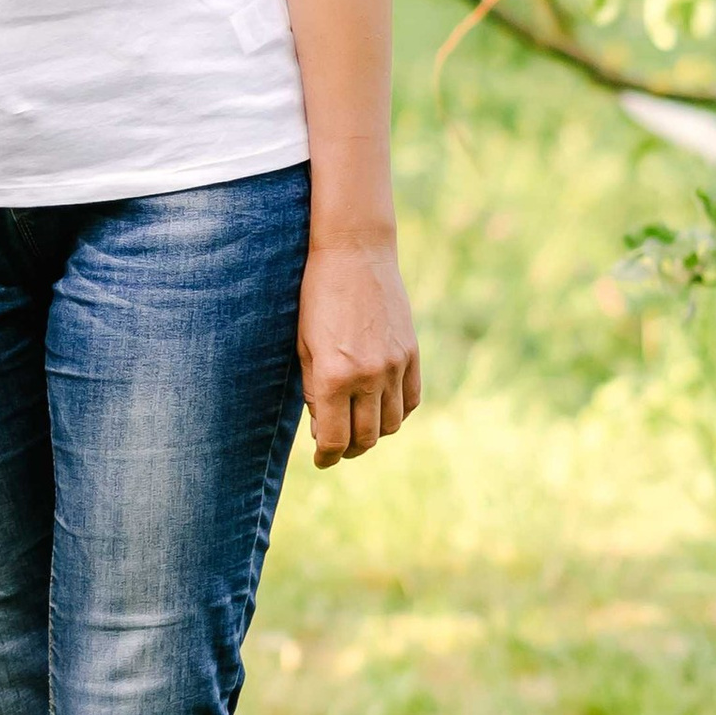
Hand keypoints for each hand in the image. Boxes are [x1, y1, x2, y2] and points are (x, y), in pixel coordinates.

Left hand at [298, 234, 419, 465]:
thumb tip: (322, 428)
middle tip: (336, 448)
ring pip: (390, 424)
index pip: (334, 438)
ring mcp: (394, 366)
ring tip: (358, 429)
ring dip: (374, 435)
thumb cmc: (317, 297)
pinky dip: (397, 414)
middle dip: (348, 450)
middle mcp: (367, 376)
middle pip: (364, 438)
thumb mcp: (303, 345)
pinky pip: (411, 401)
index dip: (326, 456)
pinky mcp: (411, 354)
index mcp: (333, 376)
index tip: (321, 460)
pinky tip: (381, 410)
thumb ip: (313, 390)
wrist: (354, 254)